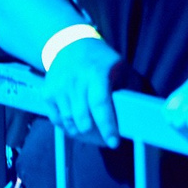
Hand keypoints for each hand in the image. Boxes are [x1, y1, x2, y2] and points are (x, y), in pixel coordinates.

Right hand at [43, 30, 122, 145]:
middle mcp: (75, 81)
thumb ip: (129, 88)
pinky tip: (77, 124)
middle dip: (95, 135)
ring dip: (81, 133)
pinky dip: (67, 127)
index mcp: (96, 74)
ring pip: (69, 123)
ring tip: (92, 132)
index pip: (100, 104)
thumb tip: (139, 112)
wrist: (70, 45)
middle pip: (83, 119)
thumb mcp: (120, 67)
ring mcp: (58, 88)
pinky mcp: (48, 93)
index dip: (107, 126)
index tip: (113, 142)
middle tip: (104, 139)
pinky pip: (57, 120)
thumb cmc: (100, 60)